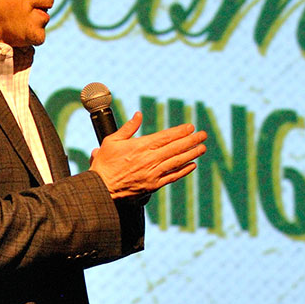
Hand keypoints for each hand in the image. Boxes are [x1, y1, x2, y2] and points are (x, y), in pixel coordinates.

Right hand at [89, 112, 207, 198]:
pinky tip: (192, 165)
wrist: (101, 188)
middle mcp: (149, 159)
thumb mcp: (112, 141)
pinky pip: (172, 176)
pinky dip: (183, 170)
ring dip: (191, 154)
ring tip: (202, 148)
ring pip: (177, 162)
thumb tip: (138, 115)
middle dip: (191, 140)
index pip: (165, 137)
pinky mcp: (153, 185)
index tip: (190, 127)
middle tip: (203, 135)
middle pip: (175, 148)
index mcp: (140, 146)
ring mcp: (153, 173)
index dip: (180, 132)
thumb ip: (128, 128)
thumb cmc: (105, 164)